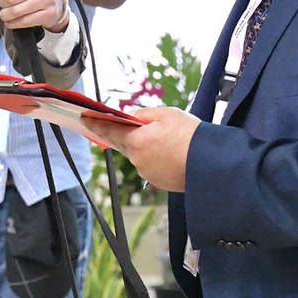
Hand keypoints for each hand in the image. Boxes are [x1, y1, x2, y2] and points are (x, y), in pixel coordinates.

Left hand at [0, 0, 68, 31]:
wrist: (56, 1)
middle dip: (2, 4)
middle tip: (4, 4)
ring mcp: (46, 0)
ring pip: (16, 11)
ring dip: (6, 15)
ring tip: (7, 14)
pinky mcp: (49, 14)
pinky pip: (24, 22)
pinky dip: (14, 23)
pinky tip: (12, 21)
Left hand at [85, 107, 199, 192]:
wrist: (213, 164)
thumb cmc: (192, 137)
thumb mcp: (167, 115)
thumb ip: (143, 115)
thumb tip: (131, 117)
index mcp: (136, 141)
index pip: (108, 130)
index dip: (95, 123)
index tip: (84, 118)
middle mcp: (137, 160)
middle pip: (123, 144)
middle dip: (124, 134)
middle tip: (126, 126)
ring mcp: (147, 172)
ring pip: (139, 155)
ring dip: (145, 147)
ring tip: (166, 140)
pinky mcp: (158, 182)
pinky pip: (151, 166)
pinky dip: (157, 158)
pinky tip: (171, 153)